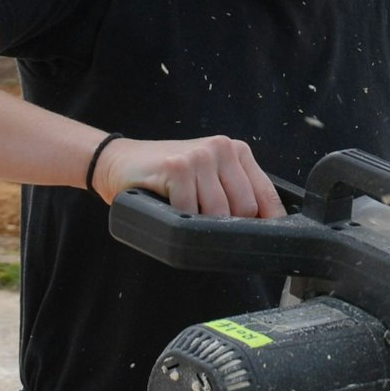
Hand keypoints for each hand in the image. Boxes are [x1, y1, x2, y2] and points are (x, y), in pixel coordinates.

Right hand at [91, 135, 281, 217]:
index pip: (266, 194)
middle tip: (204, 222)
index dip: (269, 222)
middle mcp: (222, 148)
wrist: (120, 162)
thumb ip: (235, 192)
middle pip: (245, 209)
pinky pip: (190, 212)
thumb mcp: (209, 177)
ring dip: (200, 222)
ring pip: (218, 213)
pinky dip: (180, 219)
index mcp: (237, 151)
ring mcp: (199, 156)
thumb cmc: (166, 175)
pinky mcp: (177, 167)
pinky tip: (170, 206)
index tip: (267, 241)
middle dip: (227, 225)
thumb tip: (263, 226)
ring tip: (186, 211)